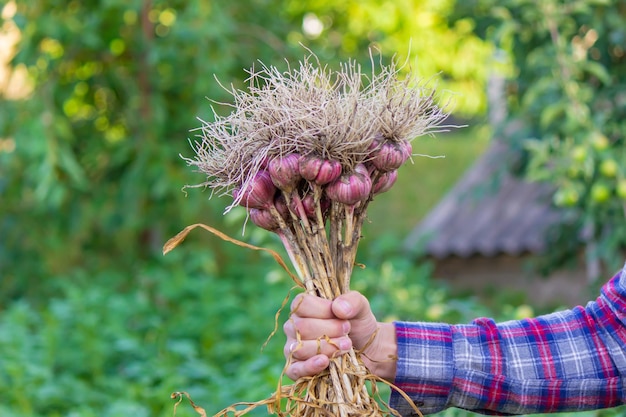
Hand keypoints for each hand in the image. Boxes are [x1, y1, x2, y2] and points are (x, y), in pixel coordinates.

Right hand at [282, 290, 396, 380]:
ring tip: (346, 346)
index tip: (342, 316)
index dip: (322, 310)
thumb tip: (338, 308)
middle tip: (346, 332)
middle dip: (329, 330)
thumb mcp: (361, 308)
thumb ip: (352, 301)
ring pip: (300, 348)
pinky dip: (310, 366)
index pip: (302, 303)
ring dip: (326, 348)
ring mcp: (293, 348)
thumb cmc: (357, 325)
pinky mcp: (296, 369)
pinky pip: (295, 370)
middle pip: (301, 327)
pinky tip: (325, 362)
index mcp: (304, 307)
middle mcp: (294, 326)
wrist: (366, 352)